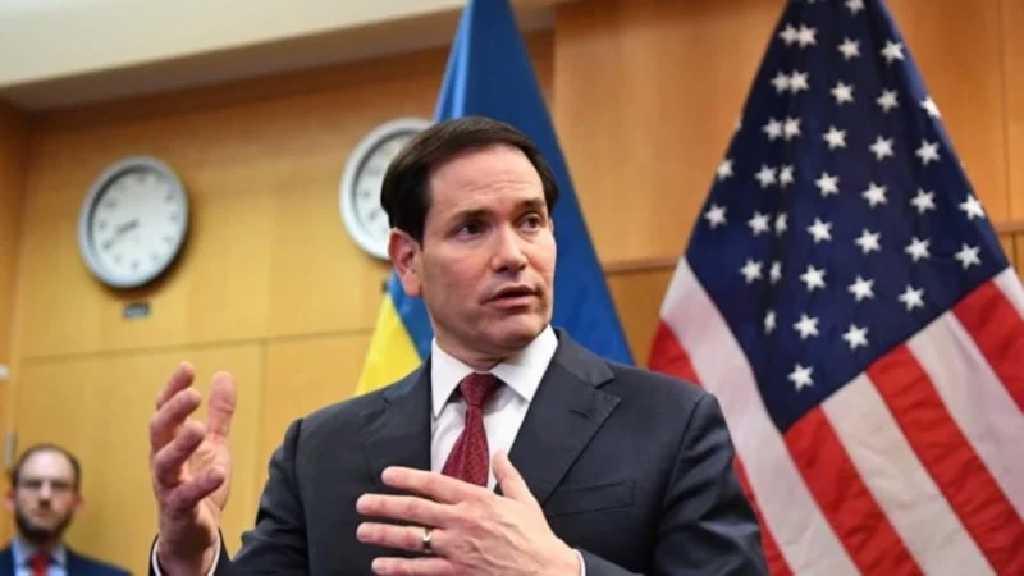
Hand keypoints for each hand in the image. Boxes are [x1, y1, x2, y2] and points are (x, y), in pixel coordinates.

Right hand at [149, 363, 235, 574]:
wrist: (195, 534)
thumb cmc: (199, 484)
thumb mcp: (214, 444)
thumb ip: (219, 413)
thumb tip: (223, 375)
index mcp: (169, 443)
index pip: (164, 411)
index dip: (172, 389)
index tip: (187, 368)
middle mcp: (163, 462)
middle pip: (158, 431)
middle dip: (172, 411)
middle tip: (193, 395)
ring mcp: (167, 486)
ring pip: (164, 463)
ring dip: (180, 444)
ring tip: (200, 428)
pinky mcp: (178, 510)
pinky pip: (184, 496)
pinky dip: (200, 483)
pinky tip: (218, 472)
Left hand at [356, 452, 579, 575]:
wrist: (545, 570)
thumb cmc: (535, 535)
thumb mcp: (524, 498)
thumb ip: (508, 473)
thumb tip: (500, 453)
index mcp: (477, 499)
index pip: (434, 483)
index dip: (407, 478)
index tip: (387, 475)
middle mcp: (462, 521)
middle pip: (415, 509)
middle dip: (385, 505)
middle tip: (362, 503)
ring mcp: (457, 548)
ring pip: (413, 539)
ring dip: (384, 534)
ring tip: (363, 531)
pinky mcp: (457, 571)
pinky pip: (422, 570)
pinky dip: (399, 568)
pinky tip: (380, 566)